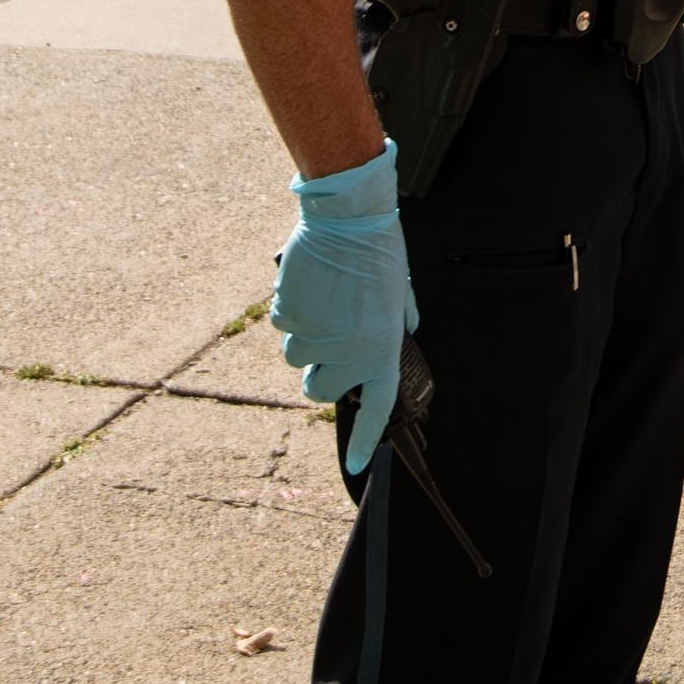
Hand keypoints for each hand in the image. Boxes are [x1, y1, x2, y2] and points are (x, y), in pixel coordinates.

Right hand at [274, 141, 419, 474]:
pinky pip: (282, 325)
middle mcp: (350, 351)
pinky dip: (290, 309)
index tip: (358, 467)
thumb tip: (400, 338)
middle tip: (328, 341)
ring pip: (296, 358)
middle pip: (319, 389)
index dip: (364, 440)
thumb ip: (397, 322)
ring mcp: (318, 336)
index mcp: (382, 347)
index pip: (377, 407)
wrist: (348, 217)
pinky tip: (308, 283)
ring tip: (322, 299)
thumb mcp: (398, 292)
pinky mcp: (291, 317)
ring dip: (304, 336)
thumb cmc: (379, 251)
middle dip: (319, 372)